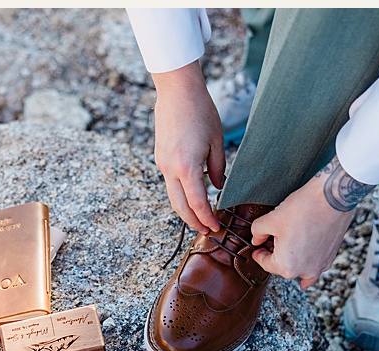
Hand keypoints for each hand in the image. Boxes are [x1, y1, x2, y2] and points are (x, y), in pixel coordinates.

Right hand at [151, 63, 224, 233]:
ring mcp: (162, 162)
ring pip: (172, 195)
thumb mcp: (217, 142)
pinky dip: (180, 194)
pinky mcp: (160, 156)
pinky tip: (193, 196)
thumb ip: (218, 169)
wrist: (177, 91)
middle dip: (193, 221)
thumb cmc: (202, 112)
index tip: (217, 226)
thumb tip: (218, 188)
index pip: (197, 203)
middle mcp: (170, 168)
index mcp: (187, 167)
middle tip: (208, 230)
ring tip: (200, 218)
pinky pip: (170, 182)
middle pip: (180, 205)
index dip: (207, 218)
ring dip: (185, 210)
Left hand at [250, 168, 359, 287]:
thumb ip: (257, 233)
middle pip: (283, 267)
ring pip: (300, 268)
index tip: (258, 246)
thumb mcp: (270, 219)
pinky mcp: (331, 257)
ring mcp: (320, 265)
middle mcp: (305, 271)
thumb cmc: (302, 209)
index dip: (258, 253)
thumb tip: (257, 240)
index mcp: (286, 266)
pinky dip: (308, 258)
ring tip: (290, 240)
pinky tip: (305, 248)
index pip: (266, 264)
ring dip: (292, 258)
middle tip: (273, 238)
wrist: (332, 198)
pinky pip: (315, 264)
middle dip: (276, 254)